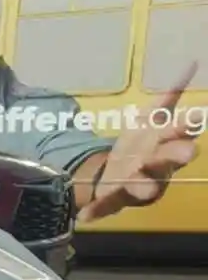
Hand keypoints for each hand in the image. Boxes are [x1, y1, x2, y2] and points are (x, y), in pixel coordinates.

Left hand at [78, 64, 202, 221]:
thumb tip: (191, 64)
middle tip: (187, 152)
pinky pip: (108, 205)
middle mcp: (158, 166)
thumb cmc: (141, 145)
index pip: (181, 134)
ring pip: (147, 186)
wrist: (116, 173)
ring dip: (144, 183)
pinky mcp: (117, 199)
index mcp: (166, 144)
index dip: (186, 127)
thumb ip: (169, 97)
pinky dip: (97, 210)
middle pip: (170, 160)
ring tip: (137, 177)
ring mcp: (139, 184)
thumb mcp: (151, 119)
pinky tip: (84, 216)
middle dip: (176, 155)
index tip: (194, 117)